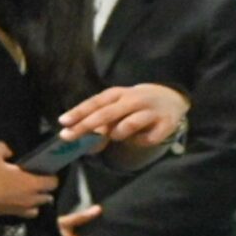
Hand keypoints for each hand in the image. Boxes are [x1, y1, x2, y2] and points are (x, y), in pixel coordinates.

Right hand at [0, 141, 60, 218]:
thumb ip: (4, 148)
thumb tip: (9, 152)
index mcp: (31, 183)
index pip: (53, 182)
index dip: (50, 175)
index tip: (41, 168)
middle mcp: (29, 199)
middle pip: (47, 197)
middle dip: (43, 189)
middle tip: (32, 178)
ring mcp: (18, 210)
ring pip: (36, 207)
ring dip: (34, 200)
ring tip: (23, 191)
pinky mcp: (7, 216)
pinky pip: (22, 213)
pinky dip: (22, 207)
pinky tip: (11, 198)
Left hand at [58, 82, 187, 148]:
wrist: (172, 98)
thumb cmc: (135, 105)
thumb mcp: (117, 105)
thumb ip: (99, 117)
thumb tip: (79, 134)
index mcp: (118, 93)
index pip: (95, 102)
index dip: (78, 112)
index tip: (62, 122)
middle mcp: (133, 99)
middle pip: (106, 114)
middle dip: (85, 126)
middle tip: (67, 136)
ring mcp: (151, 111)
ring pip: (126, 126)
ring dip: (117, 134)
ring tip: (120, 134)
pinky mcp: (166, 124)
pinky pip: (147, 140)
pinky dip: (139, 142)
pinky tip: (141, 137)